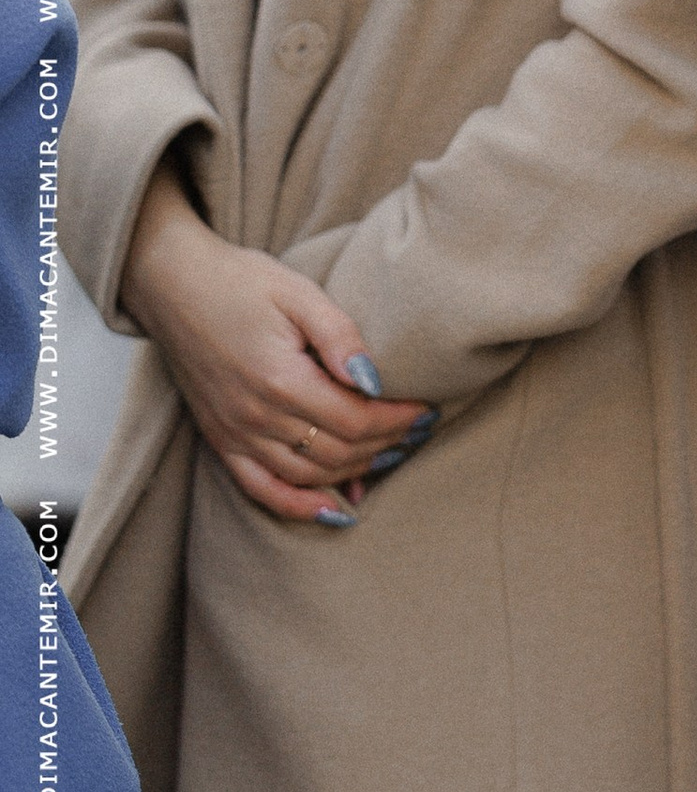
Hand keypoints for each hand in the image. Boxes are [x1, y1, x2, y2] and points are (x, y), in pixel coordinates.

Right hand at [121, 166, 430, 524]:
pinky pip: (261, 489)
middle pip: (338, 451)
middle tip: (419, 429)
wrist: (174, 285)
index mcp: (280, 378)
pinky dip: (300, 505)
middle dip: (386, 444)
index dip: (397, 419)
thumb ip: (340, 335)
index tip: (426, 408)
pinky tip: (334, 509)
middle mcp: (256, 416)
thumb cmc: (241, 282)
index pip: (355, 419)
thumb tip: (374, 379)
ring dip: (356, 471)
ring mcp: (235, 434)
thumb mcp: (298, 293)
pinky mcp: (221, 440)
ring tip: (391, 454)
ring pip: (309, 475)